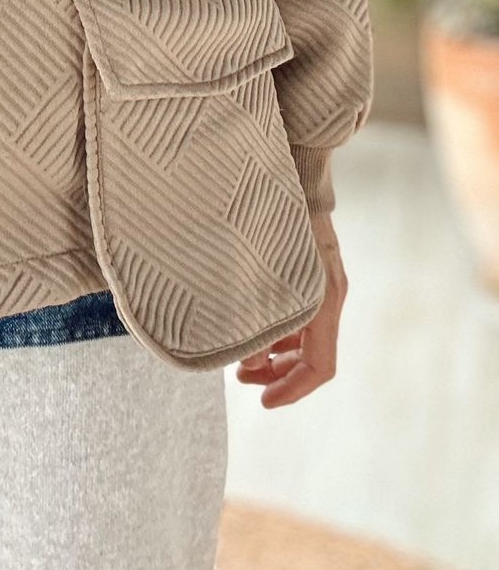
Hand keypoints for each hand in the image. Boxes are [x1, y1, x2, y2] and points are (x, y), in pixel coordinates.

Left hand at [234, 211, 347, 405]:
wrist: (294, 167)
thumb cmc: (269, 215)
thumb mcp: (257, 271)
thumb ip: (254, 319)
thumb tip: (248, 362)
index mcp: (323, 301)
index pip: (319, 366)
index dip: (292, 390)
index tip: (263, 402)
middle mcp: (328, 294)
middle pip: (312, 355)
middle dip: (279, 375)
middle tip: (243, 380)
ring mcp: (321, 280)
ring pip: (304, 334)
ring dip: (275, 353)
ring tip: (241, 359)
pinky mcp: (309, 268)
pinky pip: (300, 313)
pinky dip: (277, 328)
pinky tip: (249, 325)